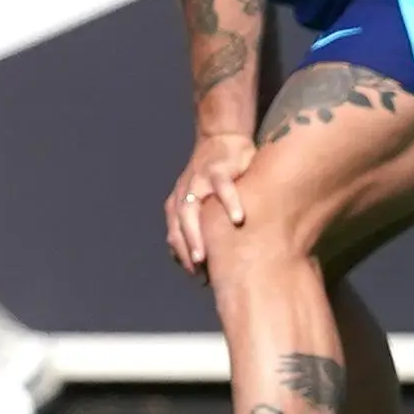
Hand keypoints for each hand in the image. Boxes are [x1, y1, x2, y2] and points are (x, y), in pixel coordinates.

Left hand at [164, 132, 255, 280]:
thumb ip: (203, 230)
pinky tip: (238, 219)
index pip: (175, 232)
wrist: (221, 139)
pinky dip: (229, 202)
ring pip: (193, 207)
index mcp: (179, 203)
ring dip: (199, 231)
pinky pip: (223, 187)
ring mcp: (199, 180)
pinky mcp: (218, 169)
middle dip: (186, 246)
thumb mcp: (206, 203)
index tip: (193, 274)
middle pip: (180, 223)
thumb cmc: (216, 179)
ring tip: (209, 254)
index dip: (181, 253)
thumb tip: (206, 268)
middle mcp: (185, 192)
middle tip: (196, 267)